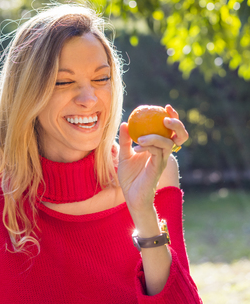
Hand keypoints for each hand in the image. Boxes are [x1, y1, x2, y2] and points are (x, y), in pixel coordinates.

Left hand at [118, 105, 187, 222]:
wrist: (131, 196)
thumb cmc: (129, 177)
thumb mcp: (124, 154)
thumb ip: (125, 140)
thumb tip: (125, 123)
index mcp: (158, 147)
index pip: (169, 130)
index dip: (172, 117)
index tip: (165, 107)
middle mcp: (164, 152)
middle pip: (179, 135)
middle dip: (176, 124)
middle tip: (166, 116)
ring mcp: (162, 160)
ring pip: (167, 143)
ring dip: (155, 136)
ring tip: (140, 137)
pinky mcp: (158, 167)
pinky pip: (157, 152)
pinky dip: (148, 146)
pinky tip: (136, 147)